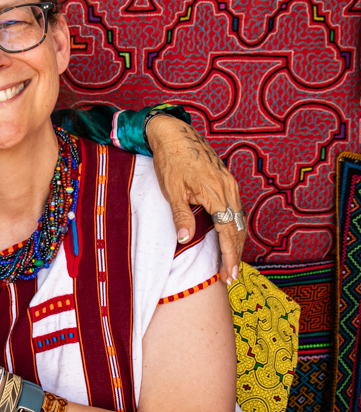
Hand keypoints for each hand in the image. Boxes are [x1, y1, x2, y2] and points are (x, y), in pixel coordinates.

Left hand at [146, 115, 244, 282]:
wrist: (176, 134)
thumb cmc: (171, 161)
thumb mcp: (172, 190)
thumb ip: (182, 215)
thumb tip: (185, 238)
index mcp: (216, 193)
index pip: (228, 232)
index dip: (230, 255)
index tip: (229, 273)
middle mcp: (229, 189)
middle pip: (238, 229)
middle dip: (235, 254)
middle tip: (230, 276)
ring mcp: (231, 184)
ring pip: (239, 220)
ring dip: (236, 243)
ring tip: (230, 263)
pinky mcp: (228, 181)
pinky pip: (237, 209)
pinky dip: (235, 227)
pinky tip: (230, 237)